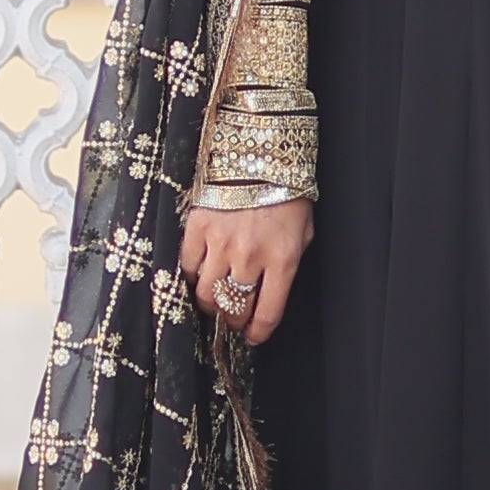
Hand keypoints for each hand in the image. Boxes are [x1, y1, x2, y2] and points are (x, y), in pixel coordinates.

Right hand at [179, 199, 313, 344]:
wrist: (260, 153)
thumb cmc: (287, 193)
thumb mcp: (303, 232)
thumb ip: (287, 264)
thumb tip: (268, 295)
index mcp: (282, 260)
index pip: (266, 314)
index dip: (257, 333)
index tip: (253, 336)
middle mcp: (250, 257)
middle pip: (233, 308)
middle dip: (233, 321)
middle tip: (233, 319)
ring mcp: (220, 243)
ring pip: (206, 294)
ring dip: (210, 304)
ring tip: (216, 299)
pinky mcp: (197, 228)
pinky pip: (187, 267)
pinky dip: (191, 276)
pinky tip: (200, 274)